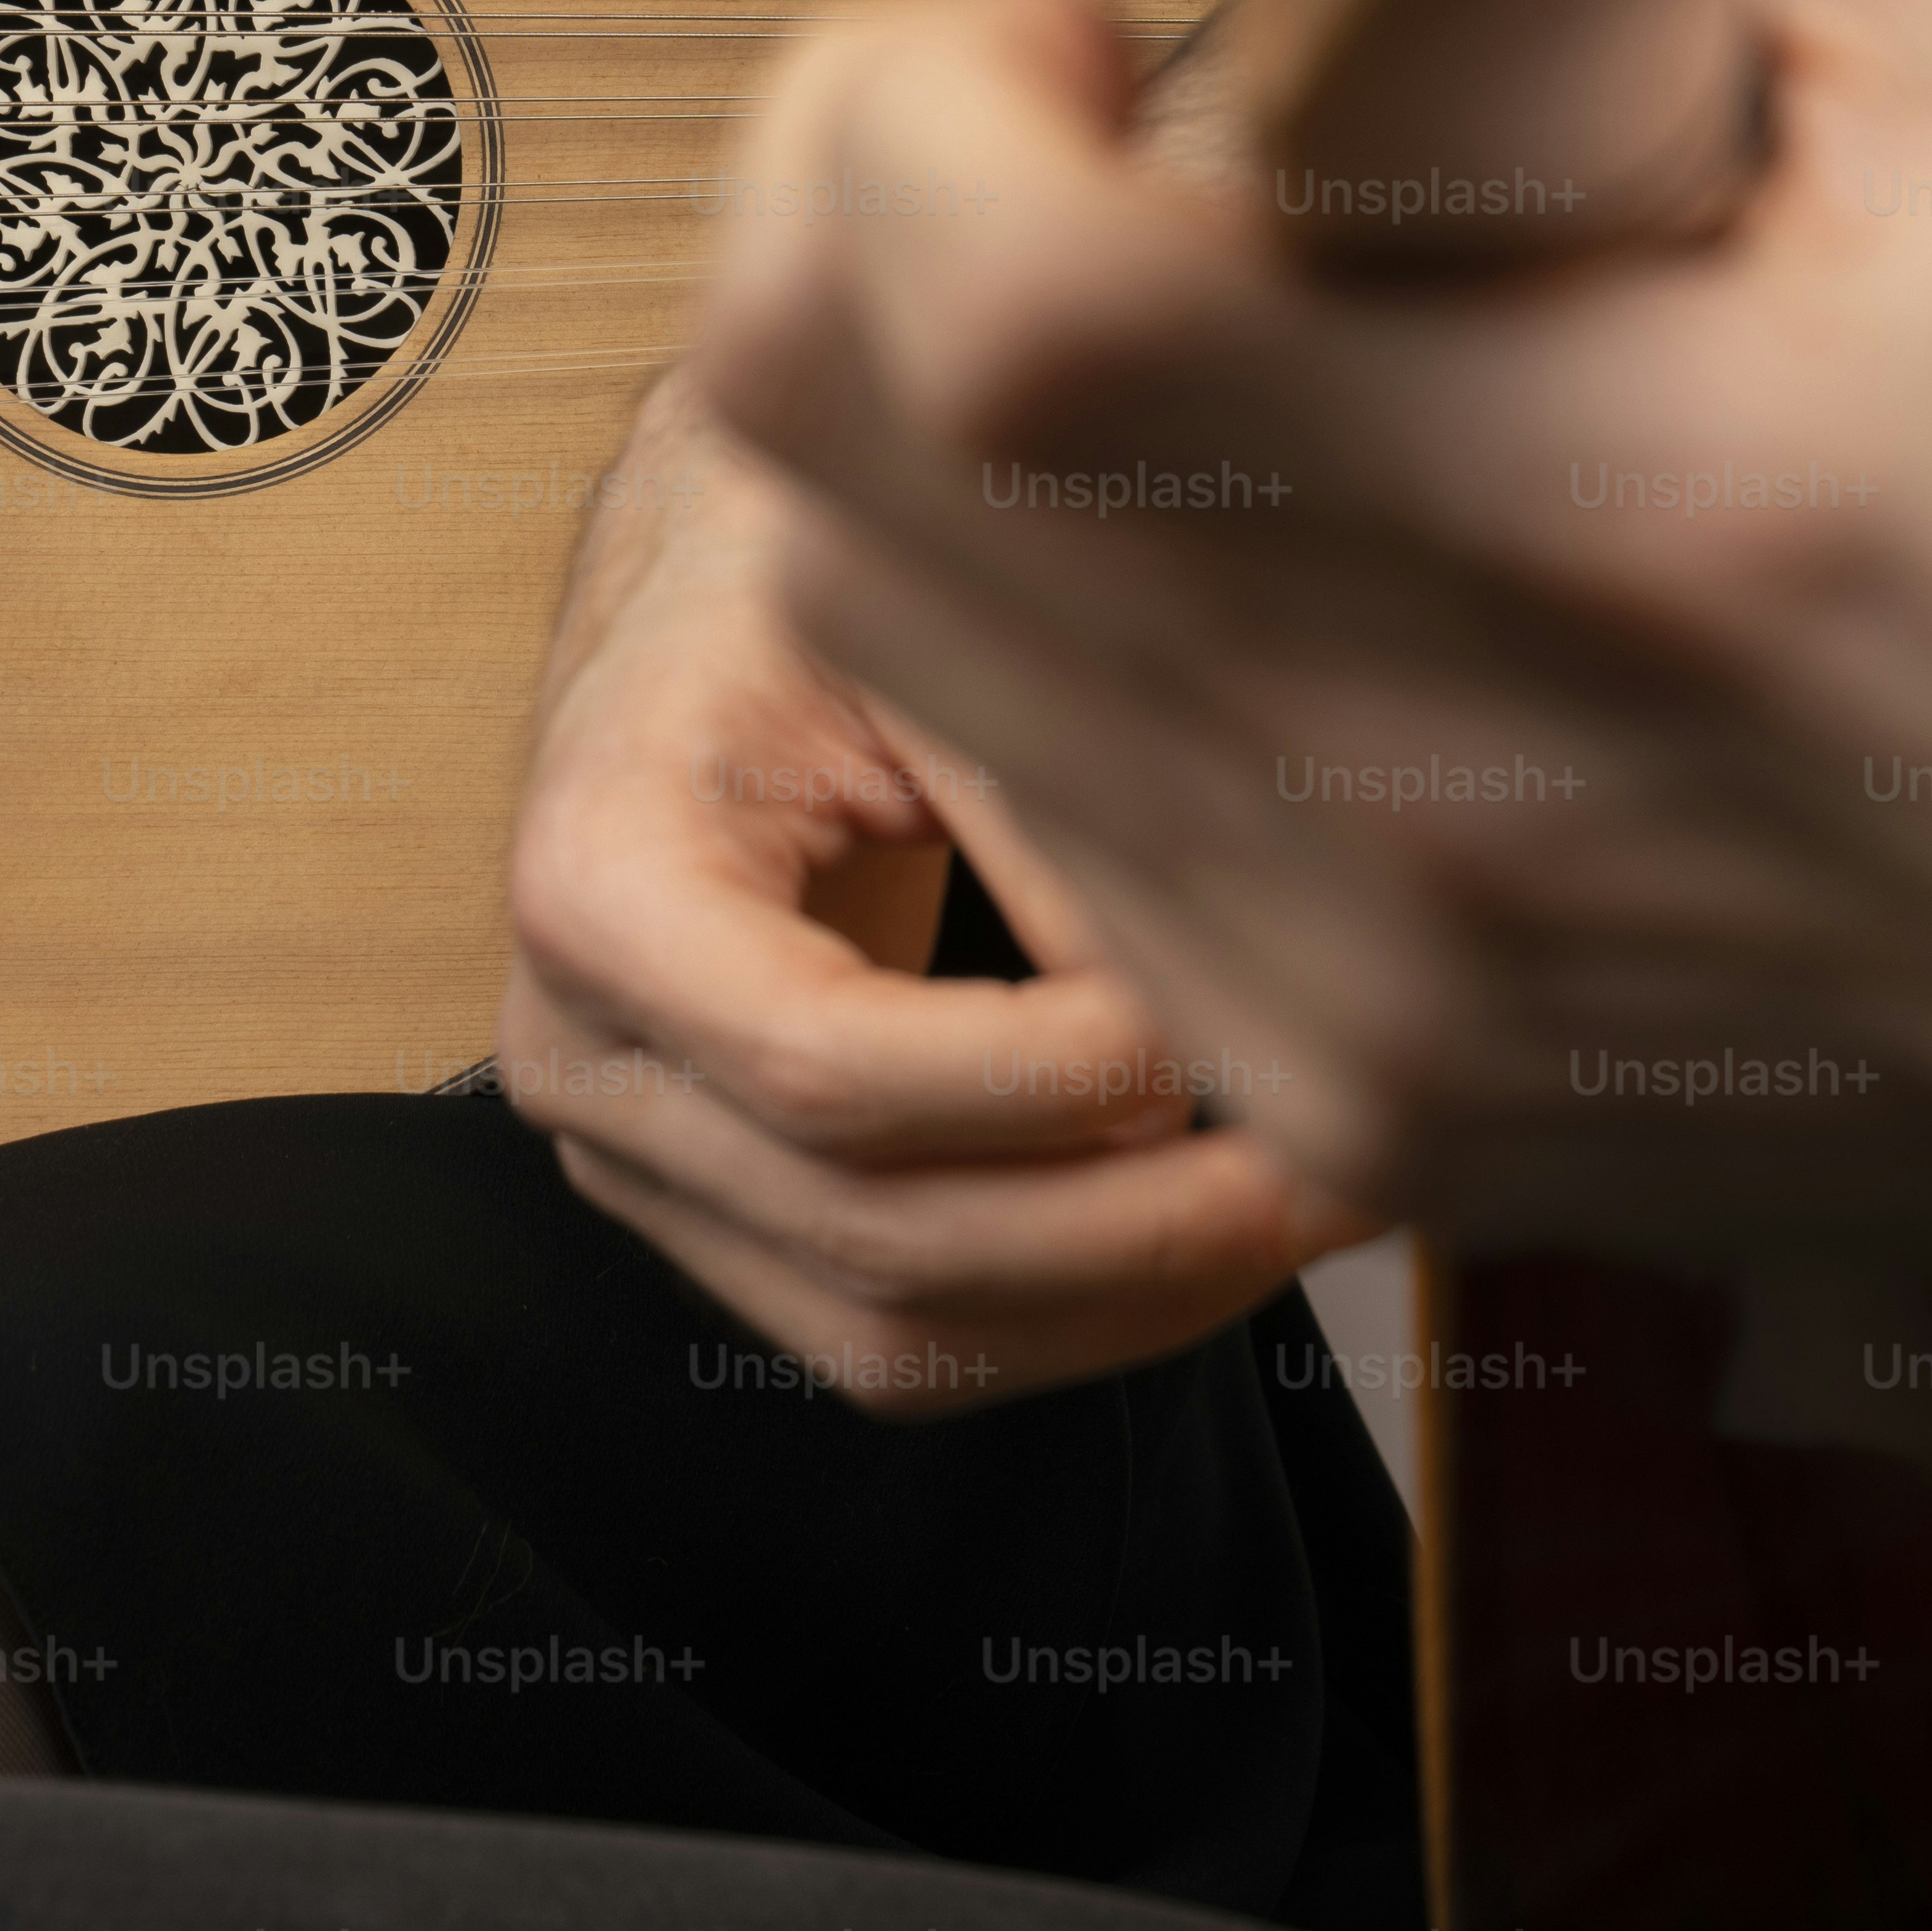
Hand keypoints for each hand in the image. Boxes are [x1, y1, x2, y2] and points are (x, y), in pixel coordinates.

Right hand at [497, 377, 1377, 1415]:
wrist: (715, 599)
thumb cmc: (829, 581)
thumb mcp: (925, 631)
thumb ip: (1050, 814)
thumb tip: (1210, 1021)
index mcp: (601, 883)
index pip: (829, 1068)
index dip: (1051, 1080)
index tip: (1228, 1024)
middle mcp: (580, 1054)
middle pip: (876, 1238)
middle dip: (1139, 1230)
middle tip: (1350, 1154)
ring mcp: (637, 1162)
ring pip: (897, 1341)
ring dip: (1133, 1302)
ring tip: (1320, 1205)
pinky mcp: (720, 1219)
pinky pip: (900, 1349)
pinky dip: (1079, 1322)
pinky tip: (1222, 1231)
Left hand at [692, 0, 1931, 1577]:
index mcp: (1598, 508)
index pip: (989, 317)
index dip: (925, 109)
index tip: (1077, 41)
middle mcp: (1428, 797)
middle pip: (829, 469)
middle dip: (870, 223)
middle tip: (1079, 149)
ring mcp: (1355, 993)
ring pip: (875, 635)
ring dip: (942, 424)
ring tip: (1190, 339)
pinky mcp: (1345, 1107)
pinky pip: (1022, 818)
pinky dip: (1061, 639)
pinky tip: (1279, 561)